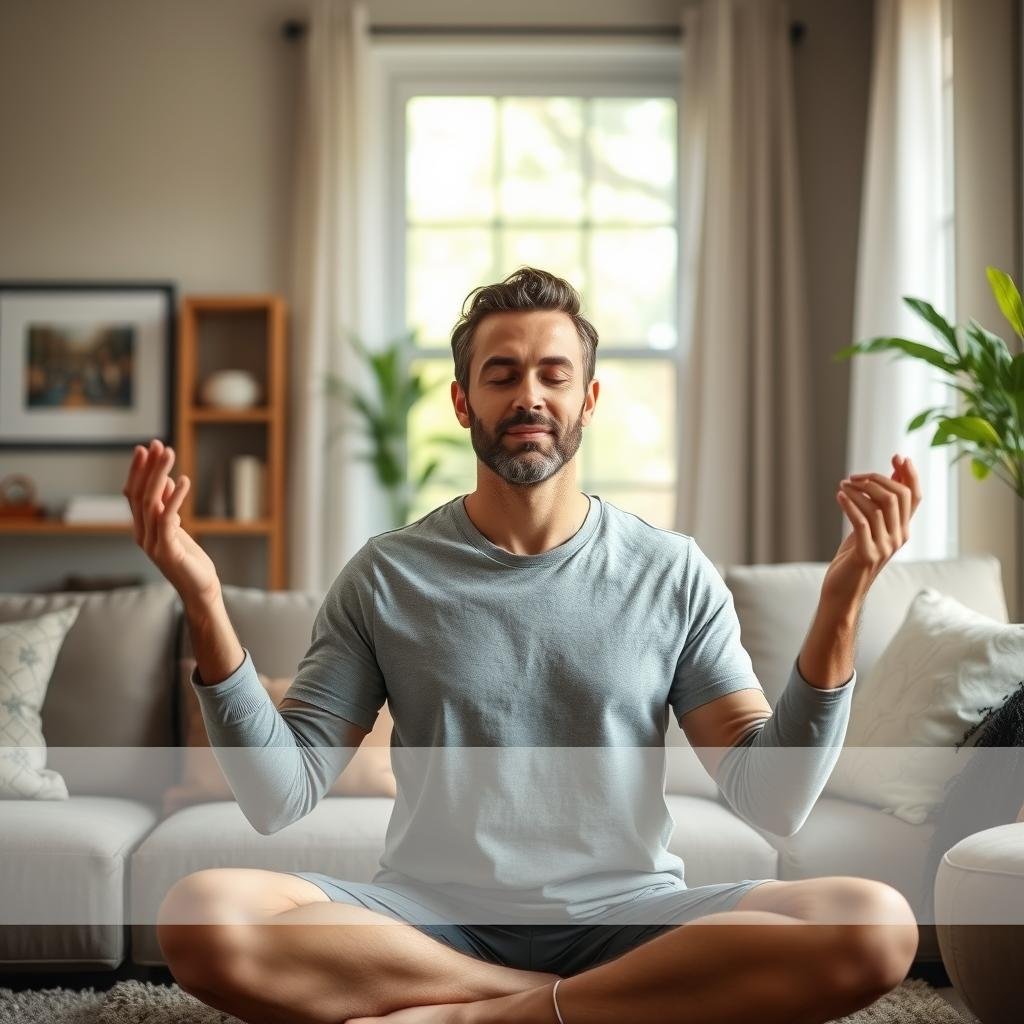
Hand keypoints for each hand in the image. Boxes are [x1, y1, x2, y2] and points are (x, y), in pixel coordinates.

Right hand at [123, 438, 220, 606]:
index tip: (147, 448)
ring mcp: (152, 543)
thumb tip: (169, 481)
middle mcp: (142, 534)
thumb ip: (169, 507)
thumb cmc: (190, 560)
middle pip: (139, 494)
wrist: (201, 589)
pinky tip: (184, 480)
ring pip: (150, 502)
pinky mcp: (168, 550)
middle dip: (148, 467)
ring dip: (160, 475)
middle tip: (157, 443)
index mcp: (142, 528)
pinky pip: (167, 518)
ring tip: (170, 453)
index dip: (139, 470)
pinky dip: (174, 497)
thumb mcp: (178, 529)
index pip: (133, 493)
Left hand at [822, 453, 922, 611]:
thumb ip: (880, 506)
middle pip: (897, 496)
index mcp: (902, 530)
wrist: (842, 592)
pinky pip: (862, 522)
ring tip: (843, 485)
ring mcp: (885, 546)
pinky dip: (850, 505)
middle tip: (853, 477)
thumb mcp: (868, 528)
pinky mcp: (867, 554)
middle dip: (876, 479)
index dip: (910, 475)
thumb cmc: (853, 558)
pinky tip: (839, 496)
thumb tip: (891, 475)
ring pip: (879, 506)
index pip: (914, 496)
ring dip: (858, 490)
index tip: (899, 456)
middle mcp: (899, 537)